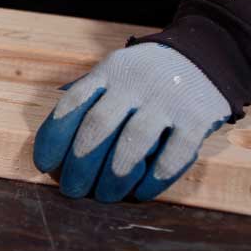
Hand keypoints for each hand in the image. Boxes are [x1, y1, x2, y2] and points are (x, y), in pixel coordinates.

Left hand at [33, 43, 230, 201]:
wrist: (206, 54)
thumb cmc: (145, 75)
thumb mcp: (114, 72)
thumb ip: (88, 98)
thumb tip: (53, 138)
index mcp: (109, 72)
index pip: (72, 104)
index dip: (53, 136)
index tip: (43, 165)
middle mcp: (135, 83)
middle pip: (98, 126)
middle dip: (80, 163)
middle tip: (72, 190)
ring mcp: (167, 99)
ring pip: (134, 141)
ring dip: (114, 175)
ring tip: (103, 196)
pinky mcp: (197, 117)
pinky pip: (175, 153)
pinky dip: (156, 178)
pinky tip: (141, 193)